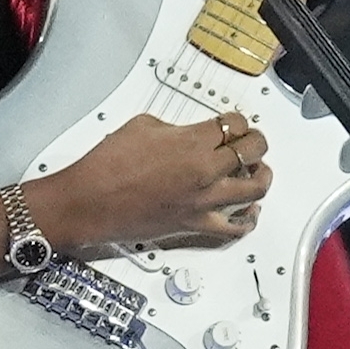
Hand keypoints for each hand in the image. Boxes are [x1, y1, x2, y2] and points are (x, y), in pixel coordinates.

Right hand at [35, 109, 273, 257]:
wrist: (88, 202)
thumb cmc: (106, 167)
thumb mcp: (141, 126)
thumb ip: (174, 128)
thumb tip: (186, 133)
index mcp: (192, 142)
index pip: (235, 125)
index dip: (238, 121)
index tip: (235, 123)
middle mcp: (204, 172)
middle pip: (252, 152)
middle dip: (256, 143)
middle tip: (252, 141)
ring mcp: (202, 201)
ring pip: (254, 189)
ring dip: (261, 176)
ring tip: (258, 171)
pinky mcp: (194, 224)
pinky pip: (233, 227)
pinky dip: (247, 219)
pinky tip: (250, 211)